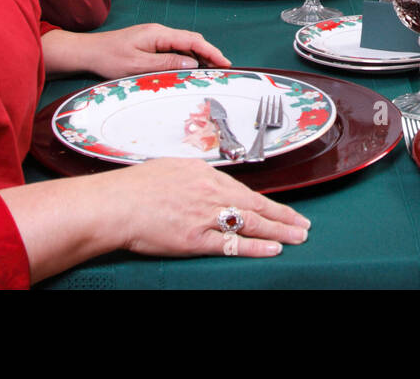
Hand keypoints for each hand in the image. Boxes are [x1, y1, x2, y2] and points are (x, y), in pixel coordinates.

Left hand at [41, 24, 231, 77]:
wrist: (87, 52)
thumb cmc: (108, 57)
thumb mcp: (138, 64)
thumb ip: (166, 63)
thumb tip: (192, 62)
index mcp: (158, 34)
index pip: (192, 40)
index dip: (211, 51)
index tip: (225, 62)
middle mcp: (159, 32)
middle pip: (191, 41)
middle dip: (209, 54)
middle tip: (222, 70)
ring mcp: (155, 38)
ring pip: (184, 46)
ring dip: (198, 58)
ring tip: (210, 72)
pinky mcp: (150, 44)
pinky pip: (173, 50)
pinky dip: (185, 59)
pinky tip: (189, 69)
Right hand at [110, 157, 309, 257]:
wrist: (115, 204)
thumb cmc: (135, 187)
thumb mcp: (172, 168)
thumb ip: (194, 175)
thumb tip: (207, 179)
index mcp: (205, 174)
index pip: (244, 190)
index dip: (267, 201)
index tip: (282, 208)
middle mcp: (210, 193)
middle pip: (256, 205)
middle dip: (283, 216)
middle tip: (304, 224)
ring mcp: (205, 216)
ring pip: (251, 223)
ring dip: (279, 231)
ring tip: (298, 237)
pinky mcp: (196, 239)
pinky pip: (232, 244)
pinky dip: (255, 247)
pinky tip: (273, 249)